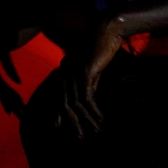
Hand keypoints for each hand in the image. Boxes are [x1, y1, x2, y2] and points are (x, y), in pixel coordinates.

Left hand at [55, 18, 122, 138]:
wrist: (108, 29)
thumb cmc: (102, 47)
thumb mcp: (92, 68)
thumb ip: (87, 82)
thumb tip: (86, 99)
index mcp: (65, 71)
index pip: (59, 98)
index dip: (58, 115)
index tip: (59, 130)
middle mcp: (65, 72)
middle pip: (64, 104)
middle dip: (71, 123)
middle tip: (80, 138)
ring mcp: (74, 72)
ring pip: (76, 104)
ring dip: (87, 120)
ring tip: (96, 132)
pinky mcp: (85, 72)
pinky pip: (87, 98)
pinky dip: (95, 111)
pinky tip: (102, 120)